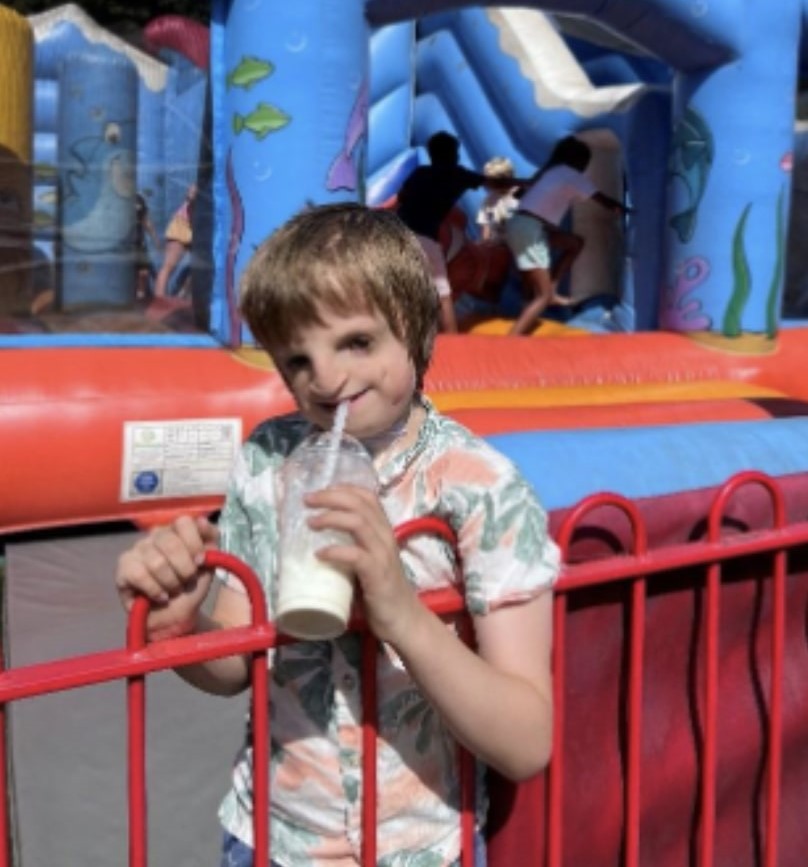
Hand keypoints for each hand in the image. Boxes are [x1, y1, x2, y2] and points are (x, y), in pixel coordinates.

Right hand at [115, 516, 218, 640]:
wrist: (176, 617)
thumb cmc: (192, 587)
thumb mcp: (209, 563)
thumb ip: (210, 539)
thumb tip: (201, 520)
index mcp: (177, 530)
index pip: (184, 522)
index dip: (195, 543)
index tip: (201, 562)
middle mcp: (156, 535)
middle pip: (171, 543)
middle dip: (185, 568)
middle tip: (187, 581)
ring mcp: (138, 550)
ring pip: (156, 562)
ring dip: (171, 582)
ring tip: (173, 590)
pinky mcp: (123, 568)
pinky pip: (140, 575)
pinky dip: (155, 590)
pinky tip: (160, 596)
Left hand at [304, 485, 419, 644]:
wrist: (403, 619)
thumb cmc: (380, 591)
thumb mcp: (367, 561)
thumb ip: (351, 548)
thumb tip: (316, 541)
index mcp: (383, 531)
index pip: (368, 497)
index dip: (344, 488)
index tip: (321, 491)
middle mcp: (385, 537)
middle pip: (360, 504)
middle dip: (331, 497)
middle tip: (307, 500)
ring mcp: (383, 555)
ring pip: (359, 523)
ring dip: (331, 518)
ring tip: (310, 523)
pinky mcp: (377, 575)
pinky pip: (356, 556)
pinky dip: (336, 551)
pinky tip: (320, 553)